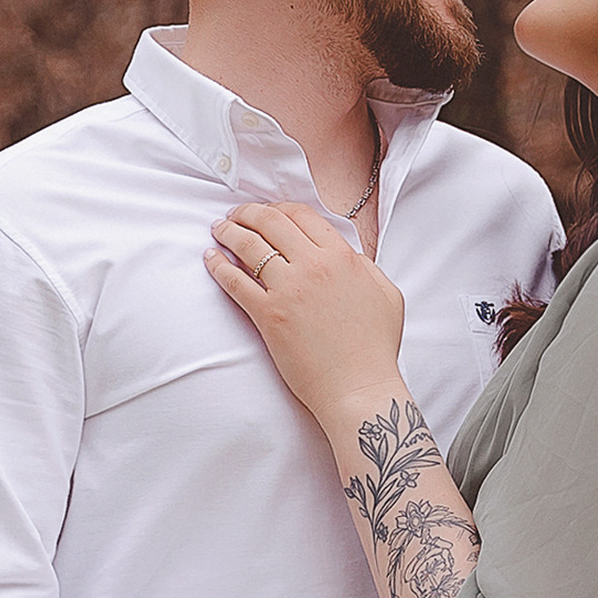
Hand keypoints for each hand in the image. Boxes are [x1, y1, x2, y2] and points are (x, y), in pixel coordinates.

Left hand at [207, 201, 405, 422]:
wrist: (359, 388)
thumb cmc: (376, 348)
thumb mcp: (387, 295)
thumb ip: (366, 268)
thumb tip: (349, 256)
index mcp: (342, 257)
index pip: (302, 215)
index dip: (280, 208)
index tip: (268, 212)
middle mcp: (313, 266)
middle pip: (271, 222)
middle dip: (249, 213)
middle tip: (236, 215)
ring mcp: (288, 290)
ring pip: (249, 246)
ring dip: (230, 232)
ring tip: (219, 229)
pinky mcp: (268, 315)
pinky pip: (235, 282)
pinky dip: (219, 266)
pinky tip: (211, 258)